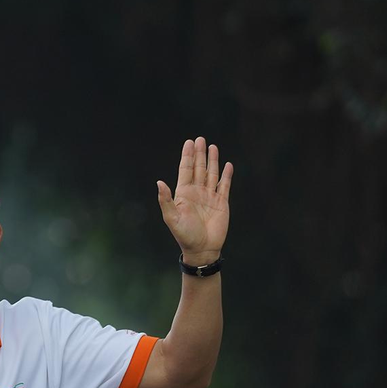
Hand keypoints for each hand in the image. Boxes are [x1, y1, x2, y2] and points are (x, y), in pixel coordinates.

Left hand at [156, 137, 232, 260]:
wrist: (202, 249)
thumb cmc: (184, 235)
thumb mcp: (172, 218)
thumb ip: (165, 200)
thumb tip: (159, 182)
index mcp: (183, 194)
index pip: (186, 170)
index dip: (187, 156)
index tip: (189, 142)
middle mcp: (197, 192)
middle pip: (199, 168)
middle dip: (199, 154)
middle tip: (200, 139)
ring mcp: (210, 197)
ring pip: (211, 174)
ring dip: (212, 161)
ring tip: (213, 146)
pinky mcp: (222, 203)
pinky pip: (224, 186)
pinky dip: (226, 175)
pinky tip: (227, 165)